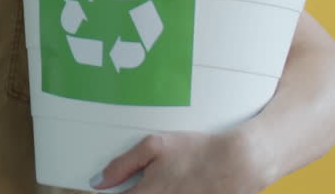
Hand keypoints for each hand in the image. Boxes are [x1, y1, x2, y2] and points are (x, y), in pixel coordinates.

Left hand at [89, 130, 267, 193]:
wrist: (237, 163)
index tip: (113, 189)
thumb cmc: (196, 151)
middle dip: (134, 192)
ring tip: (165, 182)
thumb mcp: (154, 146)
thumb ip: (122, 165)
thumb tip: (97, 182)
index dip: (115, 193)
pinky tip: (179, 186)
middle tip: (146, 182)